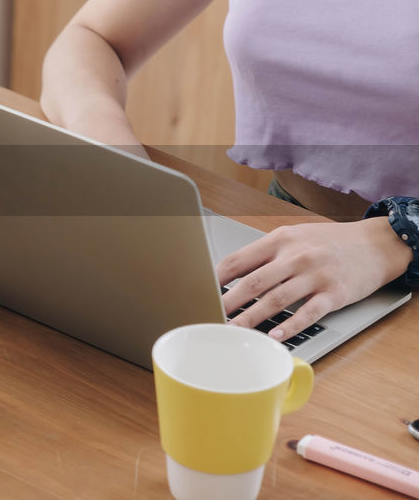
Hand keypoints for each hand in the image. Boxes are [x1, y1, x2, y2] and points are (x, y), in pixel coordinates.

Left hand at [219, 218, 411, 339]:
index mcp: (279, 240)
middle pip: (252, 282)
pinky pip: (308, 313)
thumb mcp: (293, 237)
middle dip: (226, 302)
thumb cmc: (327, 242)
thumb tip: (228, 274)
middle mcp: (295, 256)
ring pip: (275, 300)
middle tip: (208, 317)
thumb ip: (264, 255)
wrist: (375, 243)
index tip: (198, 293)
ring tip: (232, 331)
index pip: (238, 260)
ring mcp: (316, 275)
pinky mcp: (335, 294)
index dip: (214, 279)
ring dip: (251, 318)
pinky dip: (289, 326)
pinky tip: (274, 336)